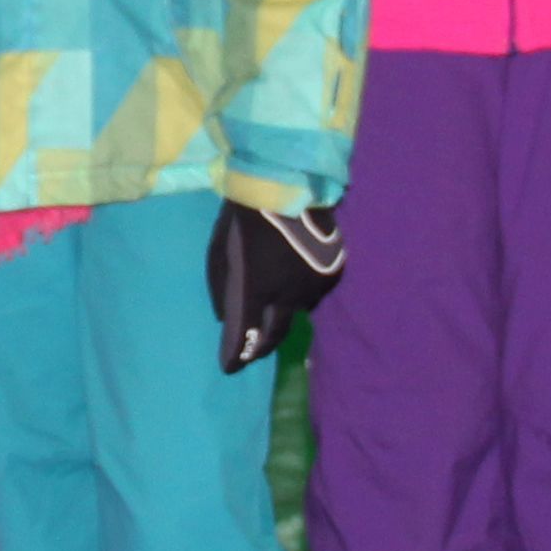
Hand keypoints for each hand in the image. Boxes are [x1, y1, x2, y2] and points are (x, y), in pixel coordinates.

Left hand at [207, 198, 343, 374]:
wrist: (287, 182)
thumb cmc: (245, 215)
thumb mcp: (219, 249)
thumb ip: (219, 286)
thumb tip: (222, 316)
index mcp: (257, 289)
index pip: (246, 336)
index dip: (237, 357)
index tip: (231, 368)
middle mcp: (288, 295)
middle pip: (276, 335)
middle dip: (261, 348)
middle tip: (253, 352)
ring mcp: (313, 285)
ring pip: (298, 312)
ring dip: (283, 313)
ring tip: (273, 310)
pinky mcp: (332, 272)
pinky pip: (315, 293)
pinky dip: (302, 293)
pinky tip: (293, 282)